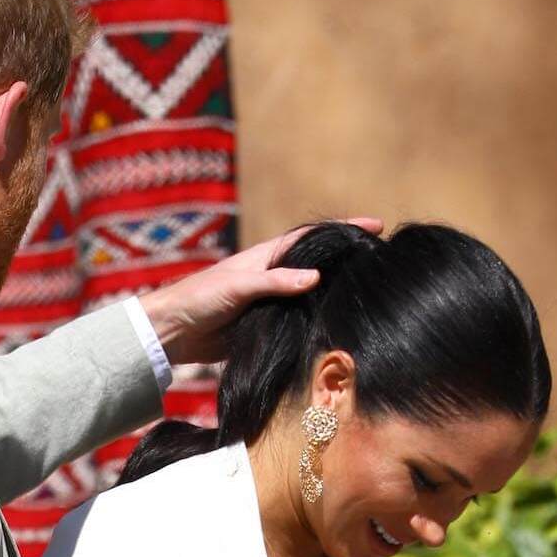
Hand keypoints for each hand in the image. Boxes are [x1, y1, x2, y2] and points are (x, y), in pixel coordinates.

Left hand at [138, 218, 383, 364]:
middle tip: (382, 260)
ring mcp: (271, 301)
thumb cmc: (199, 298)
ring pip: (311, 294)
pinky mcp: (266, 325)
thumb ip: (275, 282)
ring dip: (336, 291)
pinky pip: (299, 319)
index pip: (312, 238)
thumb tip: (317, 277)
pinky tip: (339, 324)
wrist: (174, 331)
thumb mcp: (238, 286)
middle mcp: (272, 276)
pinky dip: (318, 318)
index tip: (376, 225)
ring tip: (370, 291)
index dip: (343, 230)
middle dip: (347, 260)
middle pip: (317, 264)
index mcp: (266, 257)